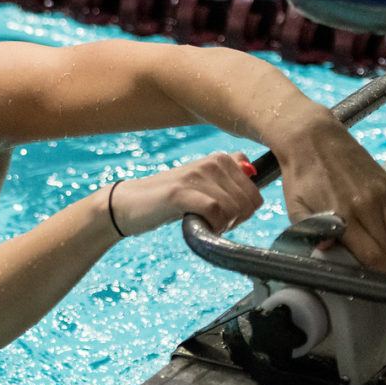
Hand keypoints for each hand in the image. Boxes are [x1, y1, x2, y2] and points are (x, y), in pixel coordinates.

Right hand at [110, 152, 263, 235]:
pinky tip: (198, 225)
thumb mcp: (203, 183)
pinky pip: (215, 212)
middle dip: (234, 220)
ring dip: (222, 224)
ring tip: (202, 222)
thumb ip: (229, 175)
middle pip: (248, 202)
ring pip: (234, 208)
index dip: (242, 212)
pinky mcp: (180, 192)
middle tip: (212, 222)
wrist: (130, 203)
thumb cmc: (169, 198)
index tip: (223, 216)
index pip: (255, 193)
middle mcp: (212, 162)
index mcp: (221, 159)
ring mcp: (196, 175)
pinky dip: (212, 225)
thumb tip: (254, 171)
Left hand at [276, 117, 385, 272]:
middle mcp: (369, 207)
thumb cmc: (301, 176)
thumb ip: (311, 231)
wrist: (313, 139)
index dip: (381, 276)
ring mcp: (383, 195)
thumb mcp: (295, 207)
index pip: (372, 256)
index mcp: (344, 216)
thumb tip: (327, 251)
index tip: (382, 288)